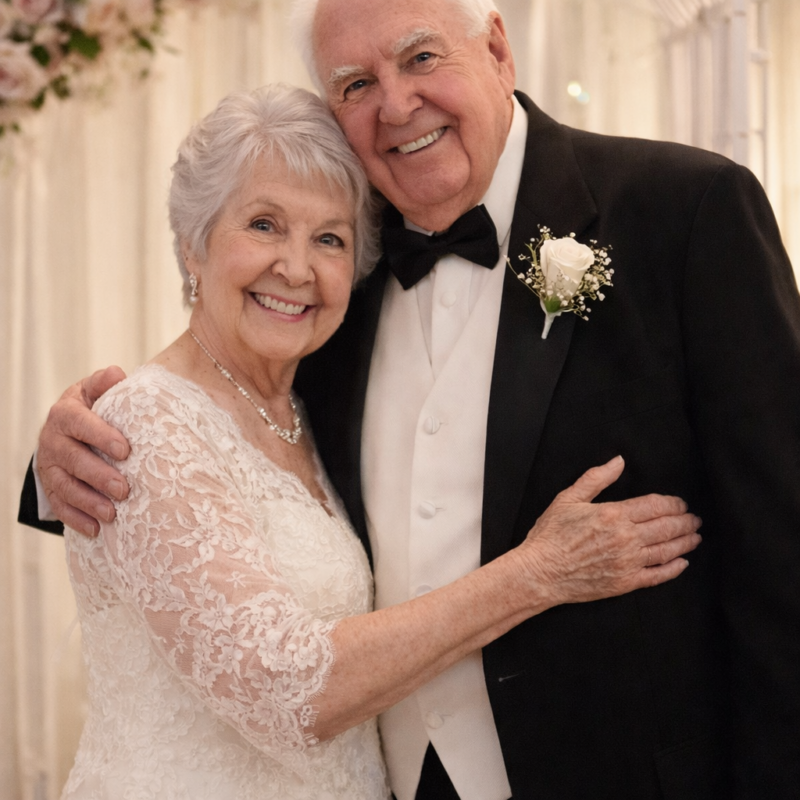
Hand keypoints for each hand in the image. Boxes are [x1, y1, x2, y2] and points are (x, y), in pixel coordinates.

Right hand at [37, 366, 129, 536]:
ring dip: (88, 502)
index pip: (80, 423)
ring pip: (65, 487)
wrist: (69, 427)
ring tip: (112, 514)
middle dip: (98, 476)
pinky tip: (96, 530)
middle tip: (124, 489)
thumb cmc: (94, 408)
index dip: (101, 436)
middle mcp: (53, 440)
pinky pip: (60, 506)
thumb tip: (117, 374)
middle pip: (73, 461)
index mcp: (65, 414)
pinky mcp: (51, 488)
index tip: (125, 450)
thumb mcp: (96, 391)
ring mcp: (50, 466)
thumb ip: (105, 382)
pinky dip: (77, 520)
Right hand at [519, 456, 701, 606]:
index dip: (673, 503)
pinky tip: (683, 562)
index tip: (680, 504)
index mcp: (613, 514)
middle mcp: (625, 538)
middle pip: (667, 527)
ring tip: (695, 537)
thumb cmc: (550, 535)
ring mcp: (628, 562)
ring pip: (667, 550)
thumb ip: (596, 478)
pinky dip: (674, 569)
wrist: (540, 572)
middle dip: (685, 522)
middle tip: (695, 519)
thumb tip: (618, 461)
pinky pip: (658, 576)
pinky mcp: (626, 583)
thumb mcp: (568, 499)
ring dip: (685, 542)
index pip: (655, 505)